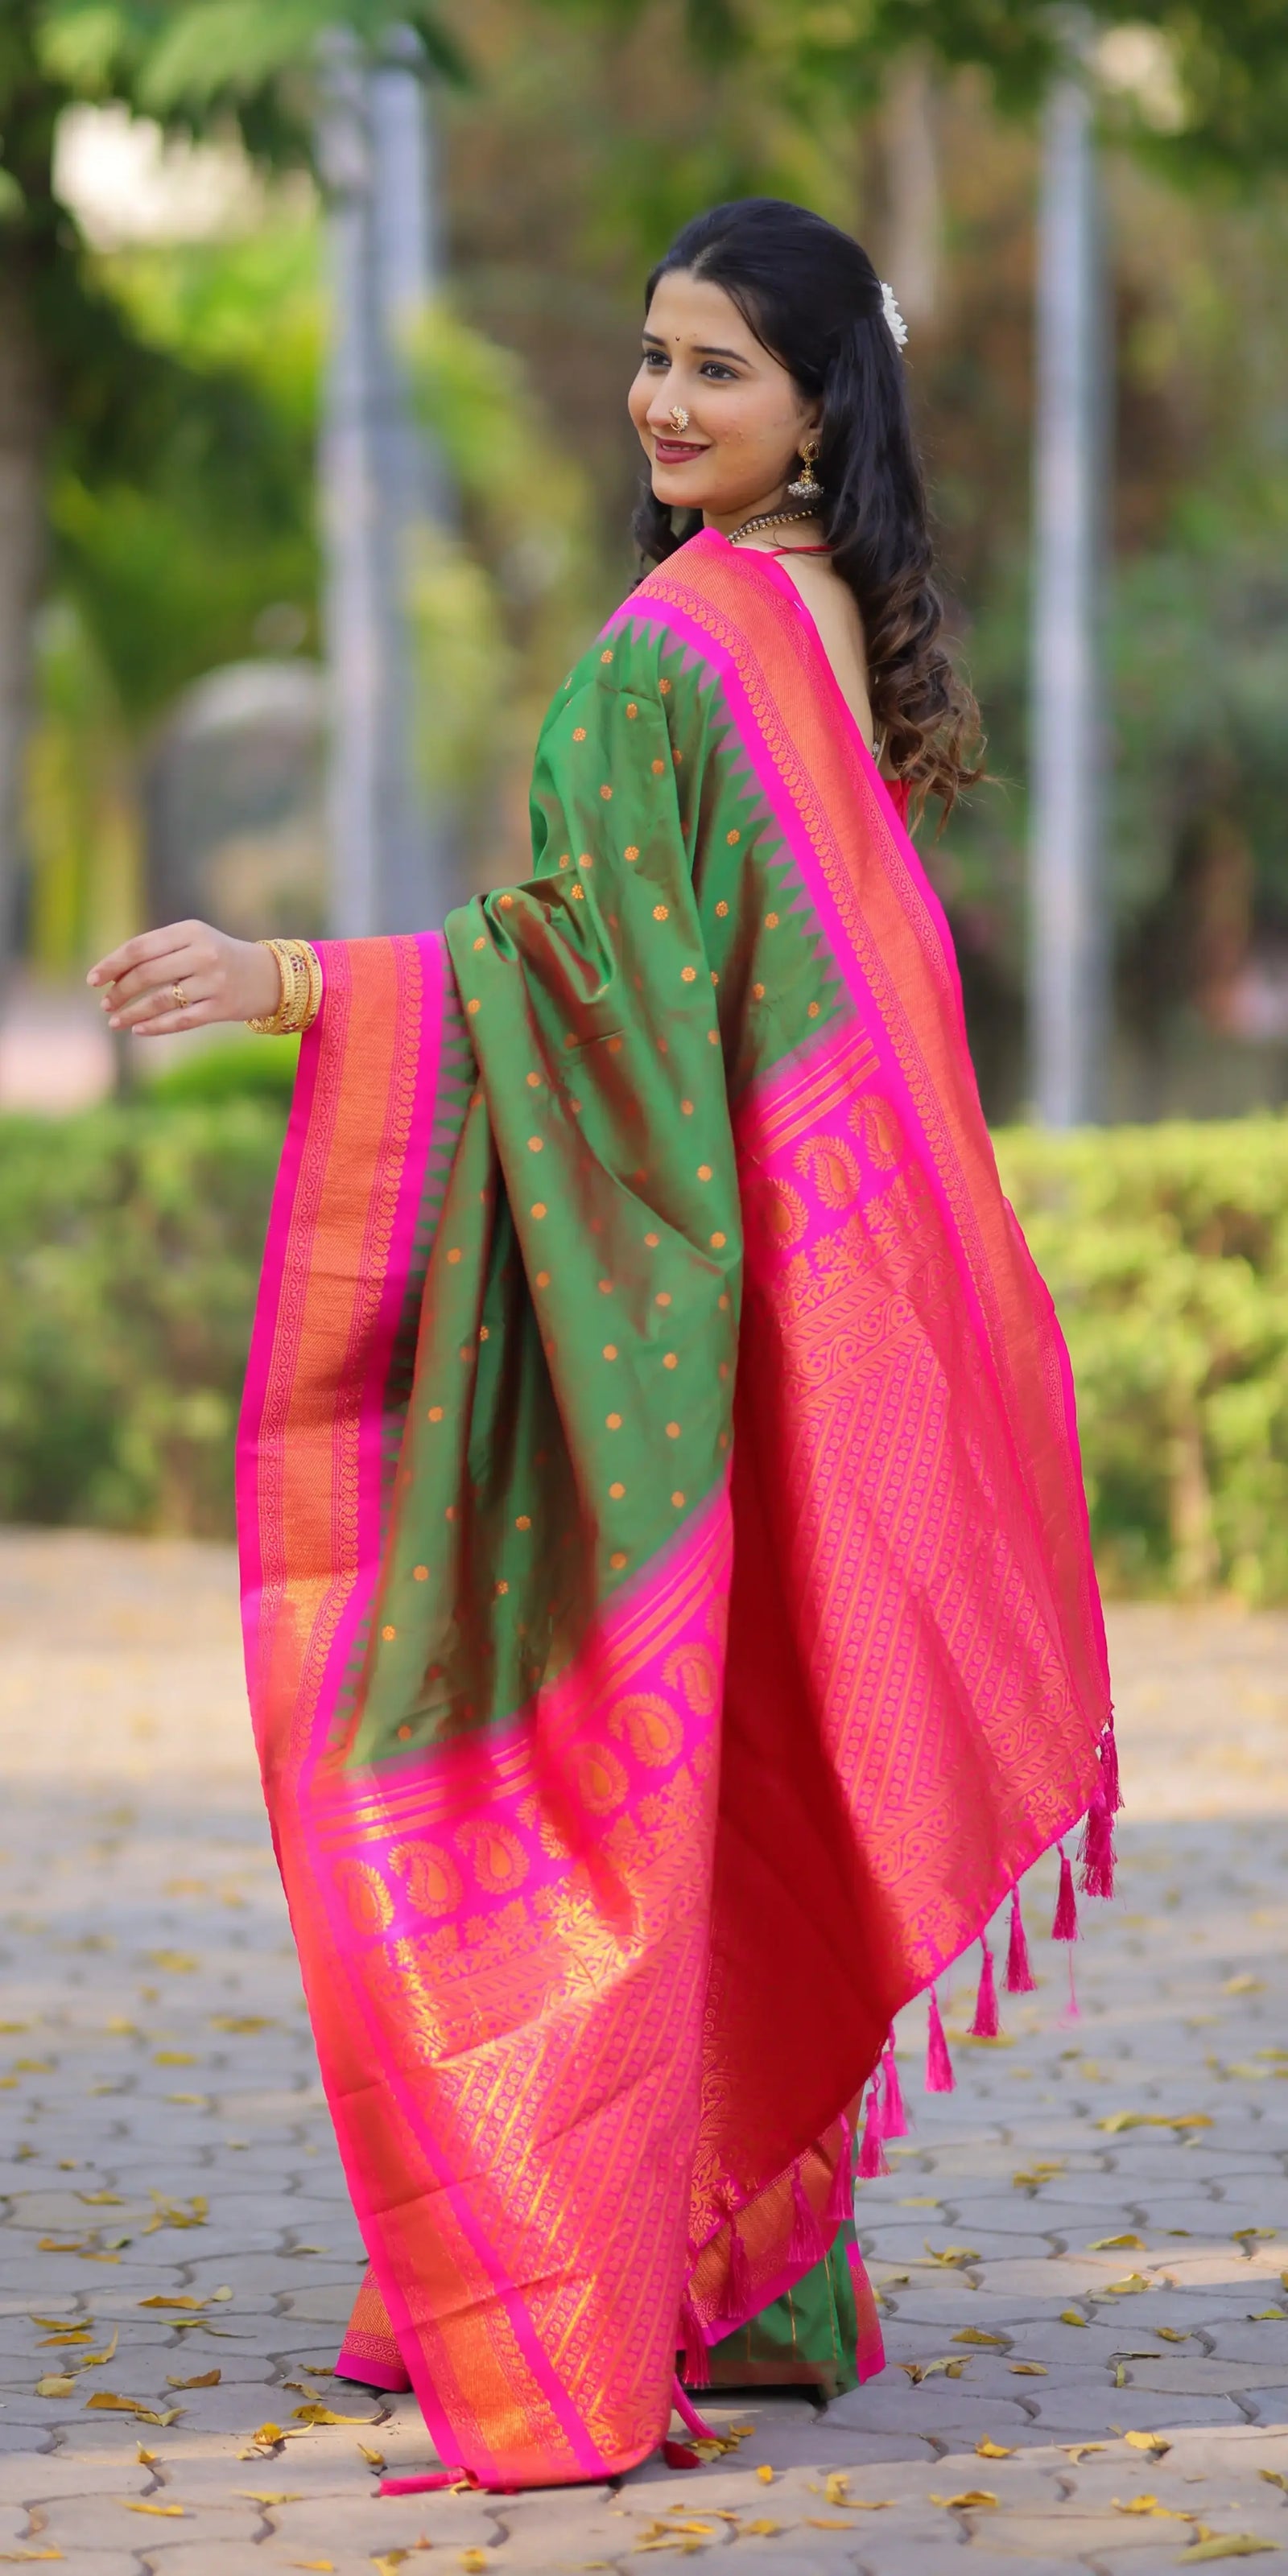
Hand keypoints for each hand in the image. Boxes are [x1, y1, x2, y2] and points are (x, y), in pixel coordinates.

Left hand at [87, 922, 281, 1035]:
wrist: (269, 976)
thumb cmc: (218, 957)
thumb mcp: (192, 941)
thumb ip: (158, 951)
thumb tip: (112, 974)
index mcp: (191, 931)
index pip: (140, 948)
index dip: (112, 965)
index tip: (93, 980)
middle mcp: (203, 954)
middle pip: (147, 974)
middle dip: (120, 992)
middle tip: (105, 1004)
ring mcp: (214, 982)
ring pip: (161, 1001)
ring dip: (132, 1013)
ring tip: (115, 1021)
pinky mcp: (222, 1008)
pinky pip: (180, 1020)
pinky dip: (155, 1027)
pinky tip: (138, 1030)